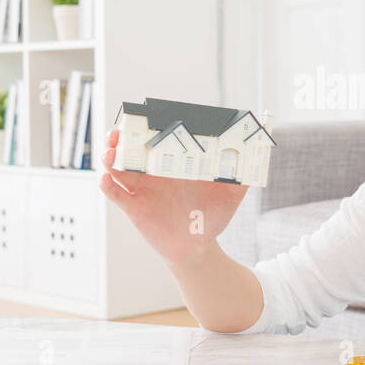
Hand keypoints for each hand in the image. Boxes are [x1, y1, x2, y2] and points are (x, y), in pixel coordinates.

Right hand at [98, 128, 248, 265]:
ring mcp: (142, 190)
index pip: (156, 140)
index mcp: (173, 164)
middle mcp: (154, 174)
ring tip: (110, 151)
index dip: (147, 127)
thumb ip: (241, 177)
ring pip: (118, 168)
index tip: (144, 116)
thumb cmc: (211, 218)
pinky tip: (105, 178)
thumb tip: (259, 155)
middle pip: (130, 149)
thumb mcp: (229, 196)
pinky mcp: (134, 208)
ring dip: (110, 158)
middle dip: (121, 138)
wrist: (199, 248)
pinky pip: (116, 195)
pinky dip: (107, 185)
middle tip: (119, 130)